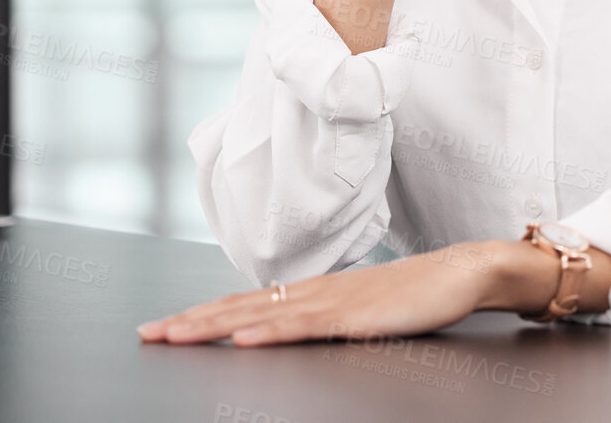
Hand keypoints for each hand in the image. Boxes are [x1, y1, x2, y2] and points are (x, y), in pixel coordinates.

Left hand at [137, 242, 497, 347]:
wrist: (461, 272)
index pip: (244, 302)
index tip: (163, 327)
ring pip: (263, 314)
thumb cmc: (414, 295)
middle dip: (191, 321)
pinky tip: (246, 337)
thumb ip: (322, 321)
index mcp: (311, 293)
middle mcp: (313, 292)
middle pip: (240, 305)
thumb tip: (285, 332)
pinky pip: (307, 325)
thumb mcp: (357, 313)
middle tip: (149, 334)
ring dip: (215, 325)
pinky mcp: (357, 316)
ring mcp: (334, 302)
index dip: (200, 315)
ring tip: (178, 335)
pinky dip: (271, 330)